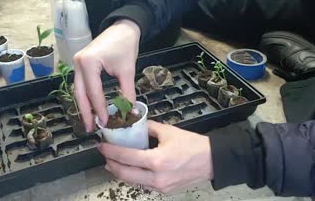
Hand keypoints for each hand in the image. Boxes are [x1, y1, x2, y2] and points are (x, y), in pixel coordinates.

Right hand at [73, 20, 139, 131]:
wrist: (123, 28)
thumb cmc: (125, 45)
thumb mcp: (127, 70)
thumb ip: (127, 92)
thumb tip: (130, 111)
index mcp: (88, 63)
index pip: (93, 92)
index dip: (99, 109)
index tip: (105, 123)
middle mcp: (78, 63)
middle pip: (79, 93)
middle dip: (85, 112)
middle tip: (90, 128)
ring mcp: (77, 63)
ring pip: (78, 90)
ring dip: (84, 106)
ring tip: (90, 122)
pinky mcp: (81, 64)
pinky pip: (81, 84)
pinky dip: (86, 96)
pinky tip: (91, 107)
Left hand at [98, 121, 213, 193]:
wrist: (212, 161)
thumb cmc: (193, 145)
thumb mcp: (169, 131)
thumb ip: (149, 128)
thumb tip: (135, 123)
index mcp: (157, 161)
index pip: (126, 157)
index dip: (110, 151)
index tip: (101, 145)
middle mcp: (156, 178)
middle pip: (124, 174)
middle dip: (110, 163)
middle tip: (105, 154)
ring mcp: (160, 187)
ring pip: (132, 181)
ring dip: (120, 171)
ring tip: (114, 161)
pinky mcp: (164, 191)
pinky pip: (143, 185)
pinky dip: (133, 176)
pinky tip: (131, 168)